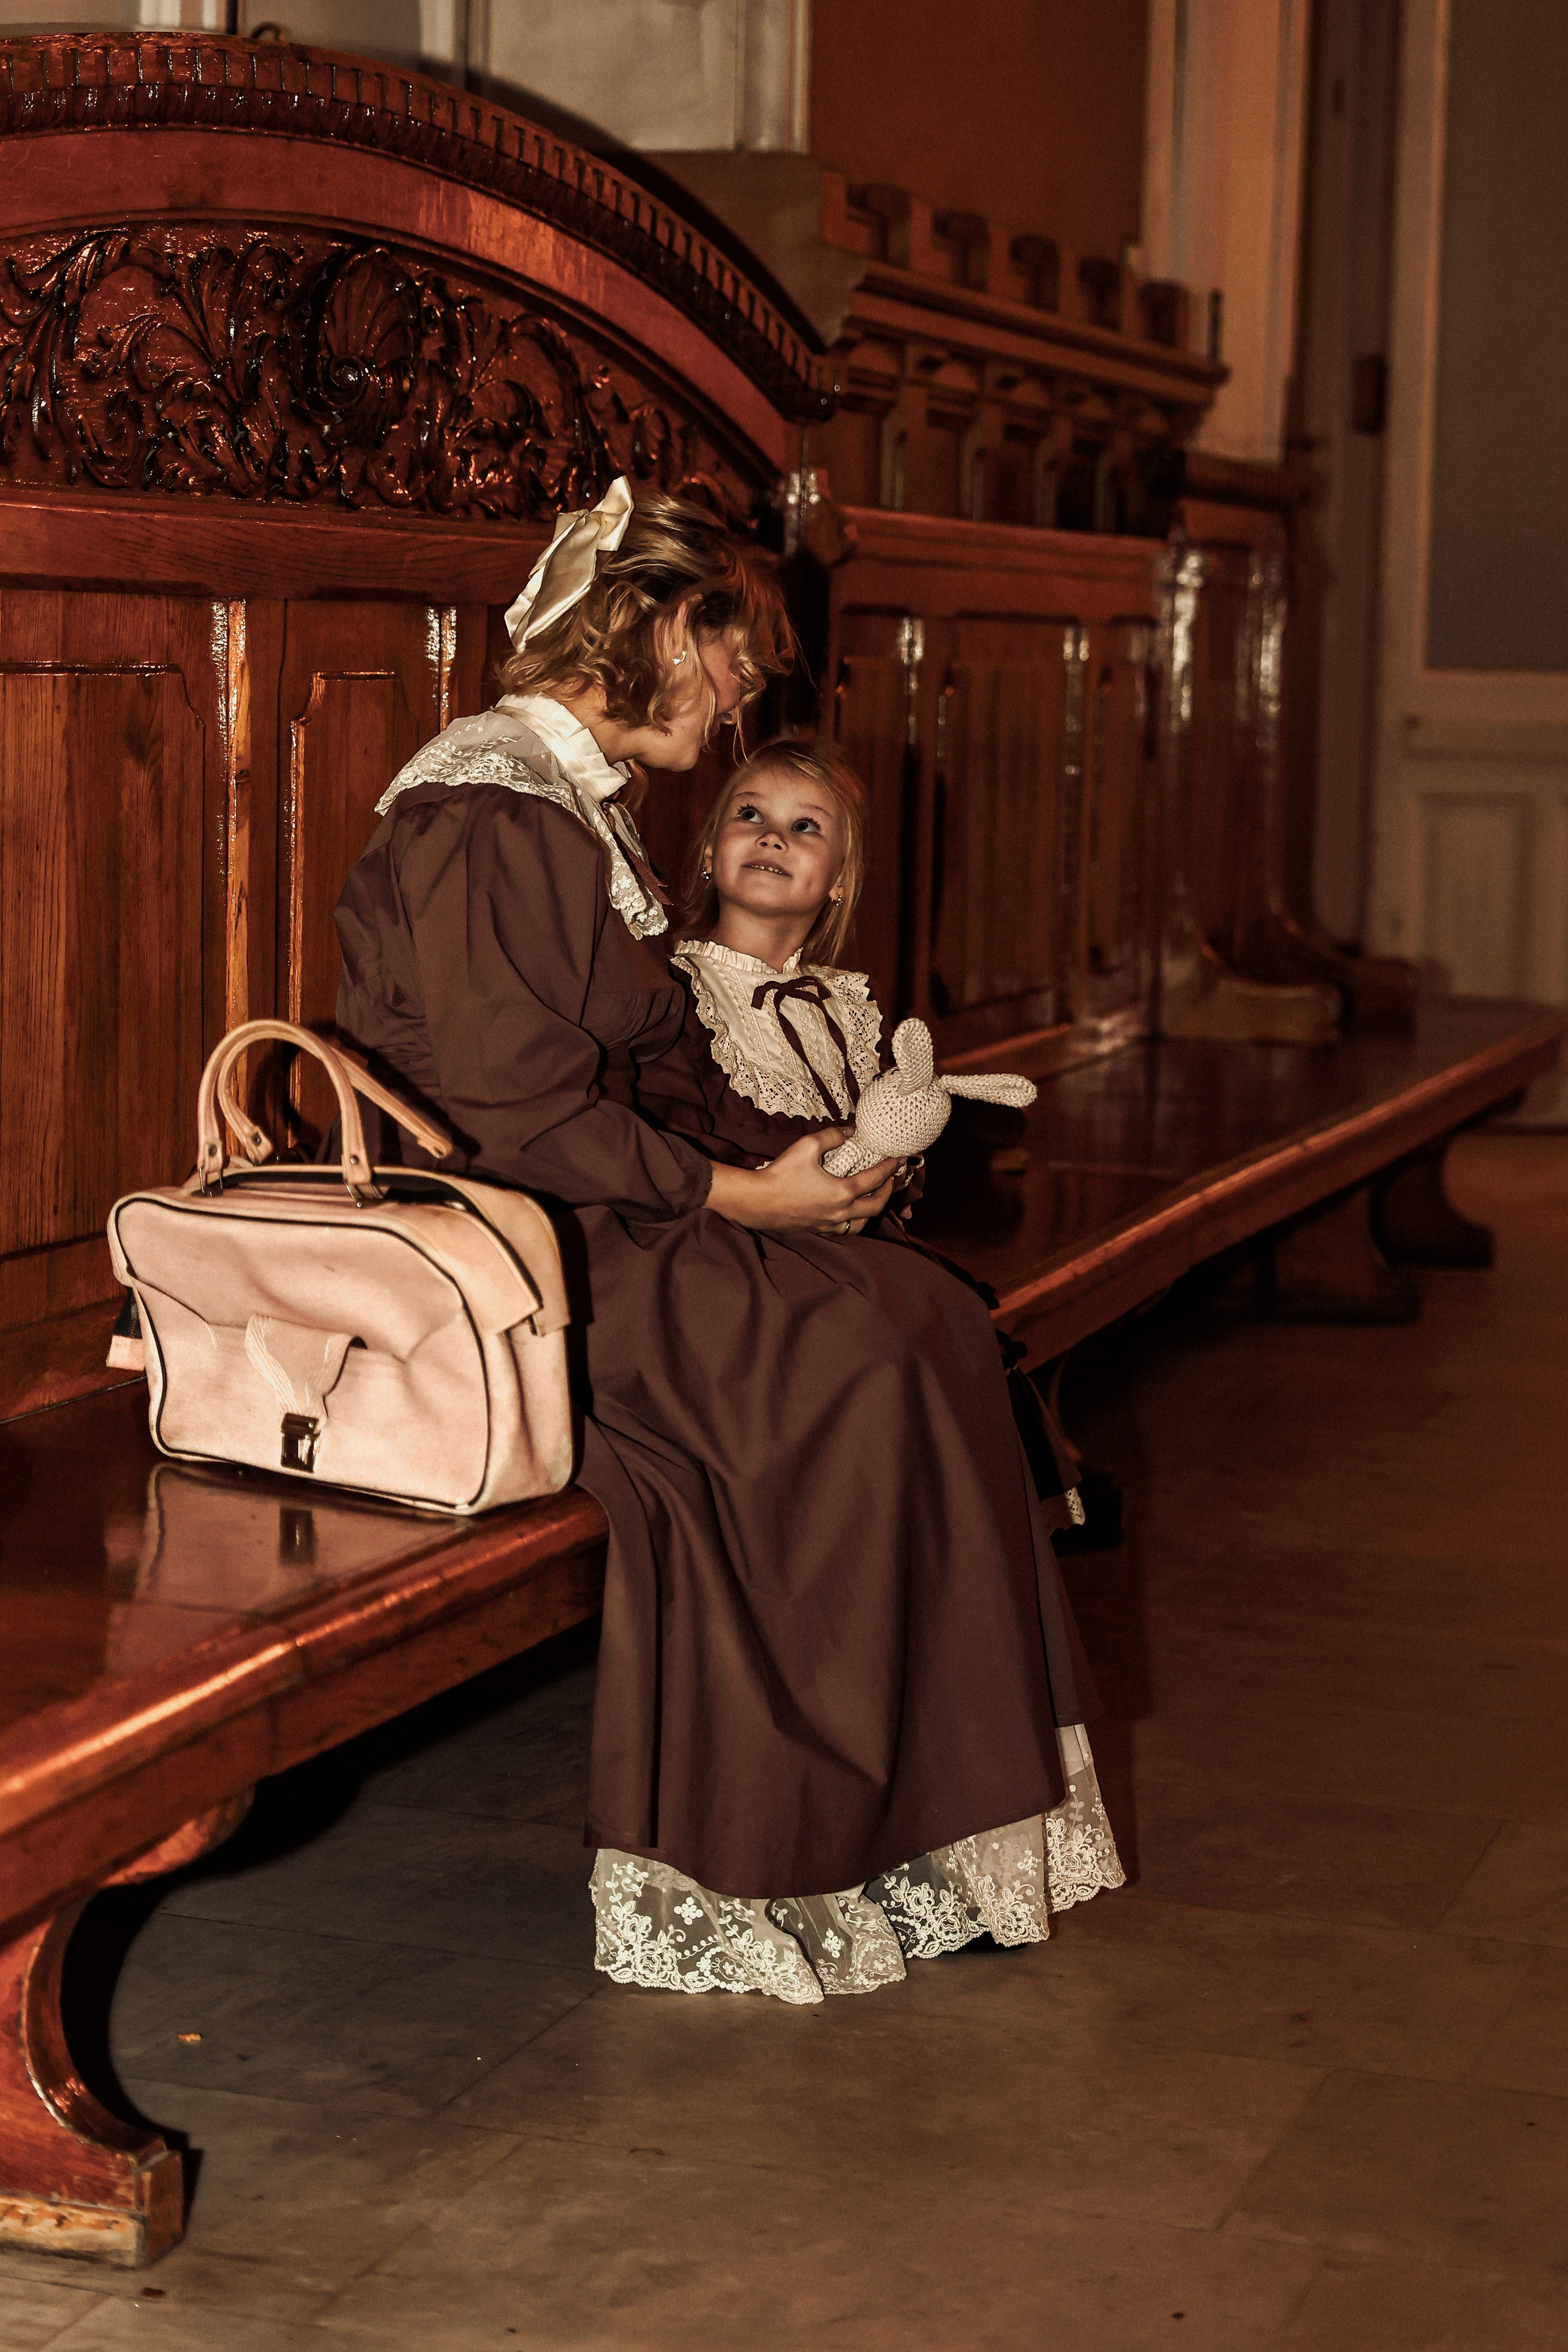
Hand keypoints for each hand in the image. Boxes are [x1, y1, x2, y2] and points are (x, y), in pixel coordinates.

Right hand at [707, 1130, 897, 1234]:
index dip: (890, 1168)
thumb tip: (850, 1130)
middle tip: (892, 1178)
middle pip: (876, 1206)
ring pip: (862, 1224)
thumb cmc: (781, 1173)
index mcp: (842, 1192)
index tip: (899, 1159)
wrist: (756, 1202)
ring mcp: (828, 1224)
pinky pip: (844, 1230)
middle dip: (888, 1191)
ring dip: (872, 1210)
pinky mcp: (817, 1230)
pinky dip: (853, 1221)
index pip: (875, 1179)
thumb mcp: (807, 1146)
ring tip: (874, 1197)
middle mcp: (840, 1213)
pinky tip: (849, 1212)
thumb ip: (832, 1136)